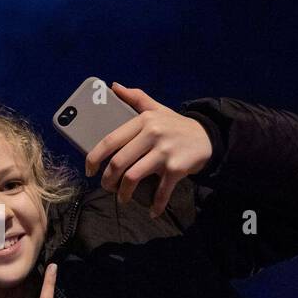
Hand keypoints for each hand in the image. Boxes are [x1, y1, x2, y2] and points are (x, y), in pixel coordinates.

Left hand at [84, 82, 212, 218]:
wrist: (208, 136)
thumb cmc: (176, 125)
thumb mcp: (156, 108)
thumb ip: (135, 98)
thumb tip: (113, 86)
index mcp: (142, 121)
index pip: (110, 140)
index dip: (94, 158)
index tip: (89, 170)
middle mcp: (151, 135)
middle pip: (119, 162)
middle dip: (108, 180)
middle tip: (106, 187)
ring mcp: (164, 152)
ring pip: (133, 177)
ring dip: (124, 193)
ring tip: (123, 198)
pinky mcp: (176, 168)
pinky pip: (160, 191)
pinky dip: (155, 205)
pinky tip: (152, 211)